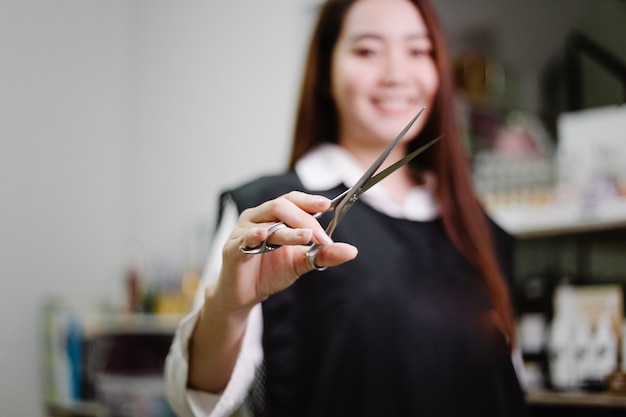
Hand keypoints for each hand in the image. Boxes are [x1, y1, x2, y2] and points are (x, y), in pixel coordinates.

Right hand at [215, 191, 357, 311]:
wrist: (244, 296)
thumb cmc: (269, 272)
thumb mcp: (301, 262)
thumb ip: (323, 254)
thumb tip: (352, 251)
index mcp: (273, 216)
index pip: (292, 199)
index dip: (308, 200)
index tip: (328, 205)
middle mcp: (257, 218)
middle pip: (281, 207)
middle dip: (305, 220)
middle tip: (323, 238)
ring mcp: (242, 232)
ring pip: (267, 223)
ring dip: (288, 231)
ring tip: (306, 237)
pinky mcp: (231, 249)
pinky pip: (244, 239)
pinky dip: (254, 236)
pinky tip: (264, 236)